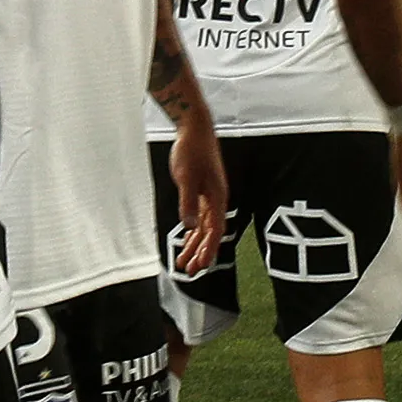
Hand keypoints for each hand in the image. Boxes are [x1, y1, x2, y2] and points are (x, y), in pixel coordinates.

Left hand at [166, 116, 229, 277]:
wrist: (194, 130)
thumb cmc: (192, 151)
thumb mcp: (186, 177)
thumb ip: (188, 202)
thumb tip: (189, 225)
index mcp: (217, 197)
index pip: (215, 229)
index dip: (209, 248)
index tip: (202, 265)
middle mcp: (216, 200)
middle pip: (210, 232)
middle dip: (201, 253)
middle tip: (191, 271)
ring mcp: (209, 196)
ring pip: (203, 227)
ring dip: (195, 245)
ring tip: (184, 263)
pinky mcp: (201, 192)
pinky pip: (199, 217)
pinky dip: (193, 231)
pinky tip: (186, 240)